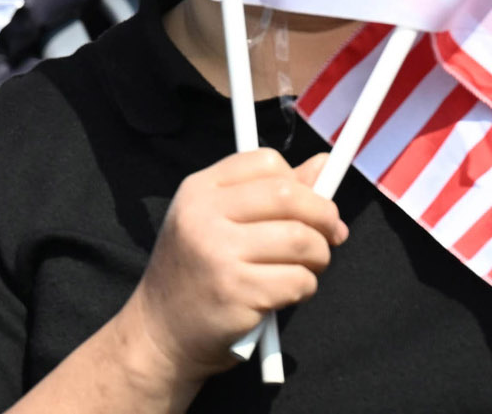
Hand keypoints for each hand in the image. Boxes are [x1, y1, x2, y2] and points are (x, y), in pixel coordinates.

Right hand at [114, 150, 345, 385]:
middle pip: (289, 195)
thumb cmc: (196, 273)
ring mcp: (218, 253)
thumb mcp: (217, 222)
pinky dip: (305, 288)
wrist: (160, 330)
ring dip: (318, 257)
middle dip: (324, 217)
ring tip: (304, 269)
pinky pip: (299, 280)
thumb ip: (268, 193)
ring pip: (302, 239)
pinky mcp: (237, 291)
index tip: (309, 205)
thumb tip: (324, 164)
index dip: (300, 182)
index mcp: (198, 189)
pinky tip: (285, 294)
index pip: (267, 161)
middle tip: (330, 237)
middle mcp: (203, 214)